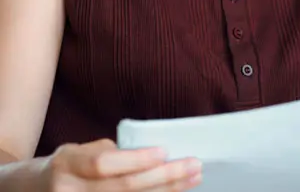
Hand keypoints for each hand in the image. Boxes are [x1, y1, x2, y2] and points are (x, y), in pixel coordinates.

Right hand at [42, 138, 201, 190]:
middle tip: (194, 165)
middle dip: (164, 177)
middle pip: (122, 188)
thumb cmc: (68, 166)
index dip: (135, 160)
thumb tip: (151, 156)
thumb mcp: (79, 150)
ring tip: (192, 179)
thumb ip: (110, 153)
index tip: (164, 151)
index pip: (103, 164)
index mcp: (67, 165)